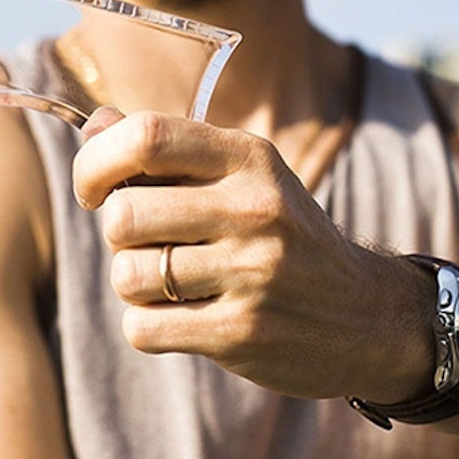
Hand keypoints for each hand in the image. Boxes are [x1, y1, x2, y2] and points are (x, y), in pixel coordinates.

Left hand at [72, 107, 432, 401]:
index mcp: (248, 157)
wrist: (365, 315)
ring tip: (169, 279)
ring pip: (127, 274)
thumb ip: (167, 148)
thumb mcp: (241, 174)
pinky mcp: (243, 333)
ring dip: (132, 280)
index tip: (93, 187)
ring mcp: (253, 273)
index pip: (147, 136)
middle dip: (116, 231)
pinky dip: (147, 324)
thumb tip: (94, 125)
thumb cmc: (281, 233)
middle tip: (145, 240)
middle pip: (123, 214)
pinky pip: (143, 327)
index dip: (96, 161)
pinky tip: (181, 316)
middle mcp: (254, 207)